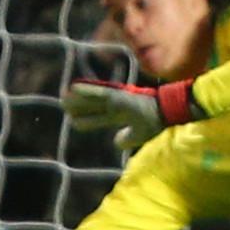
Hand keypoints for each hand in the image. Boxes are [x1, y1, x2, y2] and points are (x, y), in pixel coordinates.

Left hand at [64, 78, 198, 151]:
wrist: (167, 114)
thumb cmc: (156, 123)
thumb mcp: (139, 135)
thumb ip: (127, 138)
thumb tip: (116, 141)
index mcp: (121, 115)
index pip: (99, 118)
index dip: (86, 119)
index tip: (72, 121)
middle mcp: (117, 106)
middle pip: (93, 107)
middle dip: (78, 108)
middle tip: (63, 105)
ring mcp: (117, 99)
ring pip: (93, 99)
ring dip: (78, 98)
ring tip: (63, 96)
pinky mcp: (119, 96)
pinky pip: (100, 92)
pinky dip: (87, 90)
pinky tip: (74, 88)